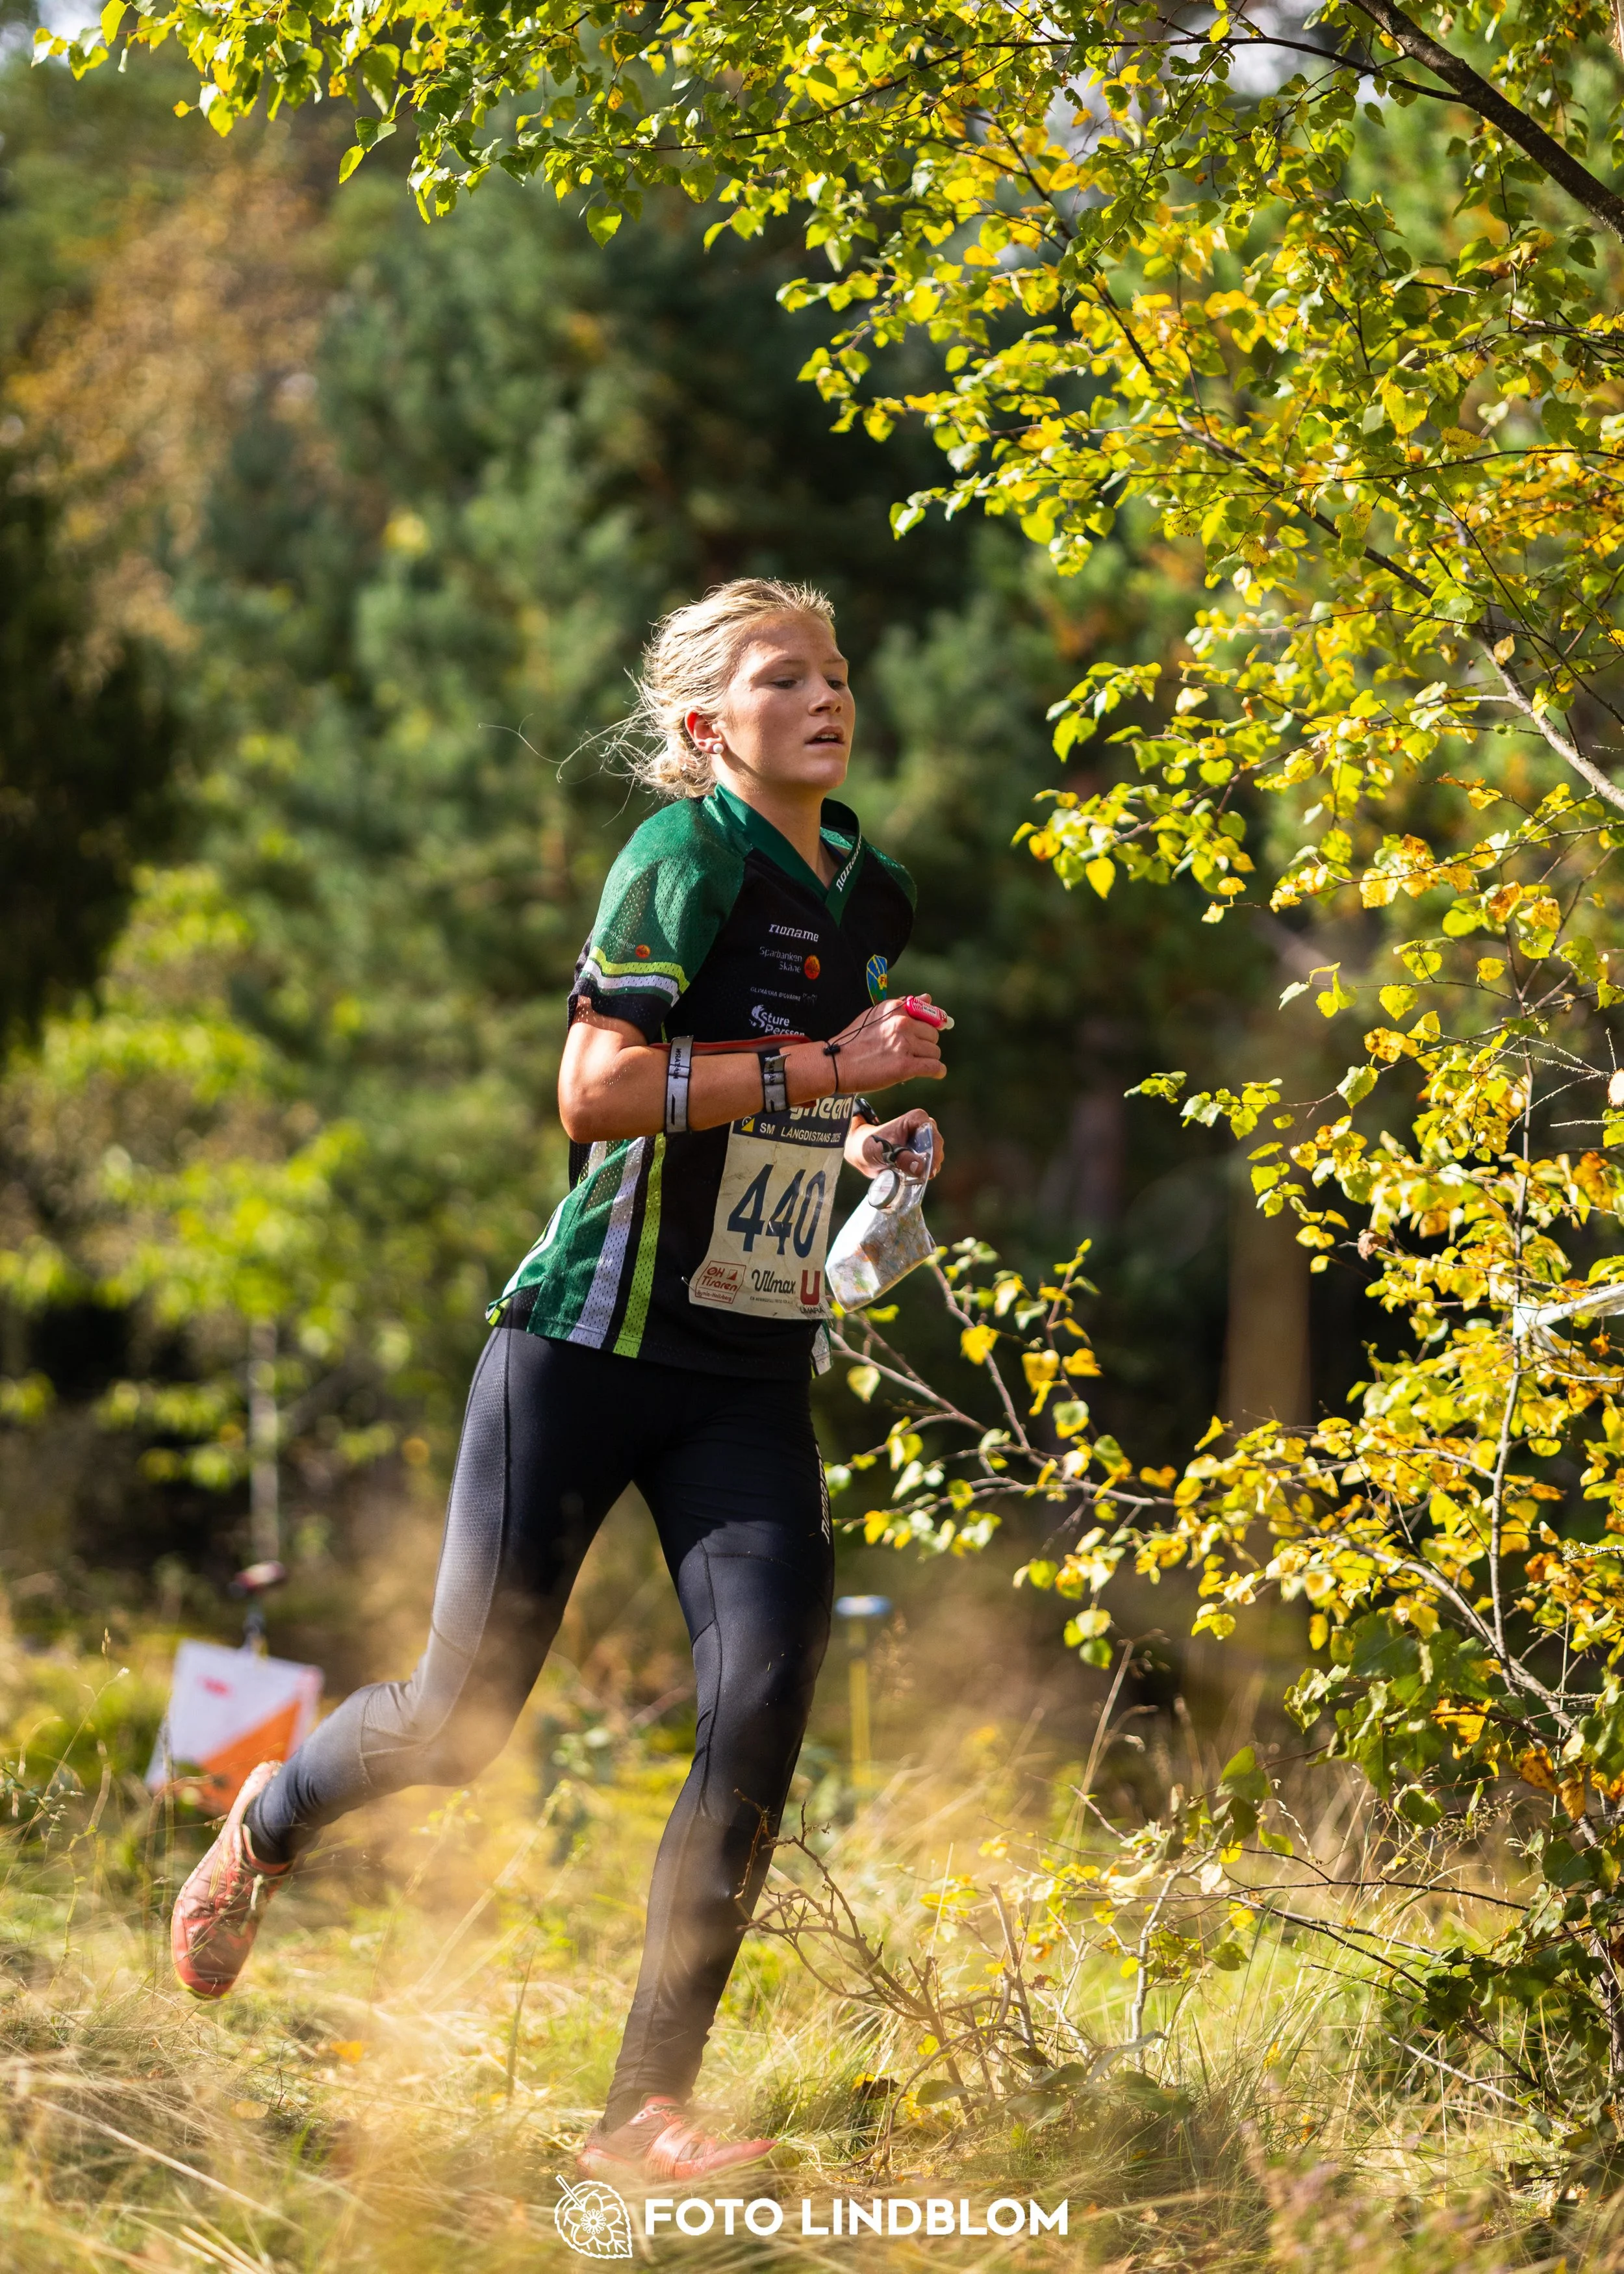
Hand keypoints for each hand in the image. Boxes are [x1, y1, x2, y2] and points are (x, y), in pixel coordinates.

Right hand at [800, 994, 947, 1100]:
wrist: (836, 1063)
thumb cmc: (854, 1041)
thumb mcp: (876, 1014)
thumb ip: (903, 1006)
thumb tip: (928, 998)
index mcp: (896, 1008)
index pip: (928, 1015)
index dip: (928, 1027)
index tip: (925, 1035)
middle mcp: (902, 1023)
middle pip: (933, 1035)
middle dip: (925, 1045)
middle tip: (910, 1053)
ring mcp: (904, 1044)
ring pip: (935, 1052)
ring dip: (927, 1059)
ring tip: (911, 1064)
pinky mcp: (905, 1066)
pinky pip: (934, 1067)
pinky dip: (936, 1072)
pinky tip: (933, 1074)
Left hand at [845, 1108, 944, 1180]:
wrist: (861, 1153)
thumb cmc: (869, 1145)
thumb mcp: (884, 1151)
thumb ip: (902, 1158)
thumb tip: (921, 1168)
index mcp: (917, 1119)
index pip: (933, 1137)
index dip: (933, 1154)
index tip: (929, 1170)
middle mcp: (924, 1127)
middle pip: (936, 1148)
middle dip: (930, 1164)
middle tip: (922, 1177)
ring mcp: (924, 1141)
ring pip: (934, 1158)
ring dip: (926, 1170)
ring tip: (914, 1178)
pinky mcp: (921, 1153)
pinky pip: (928, 1165)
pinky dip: (922, 1173)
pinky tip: (913, 1178)